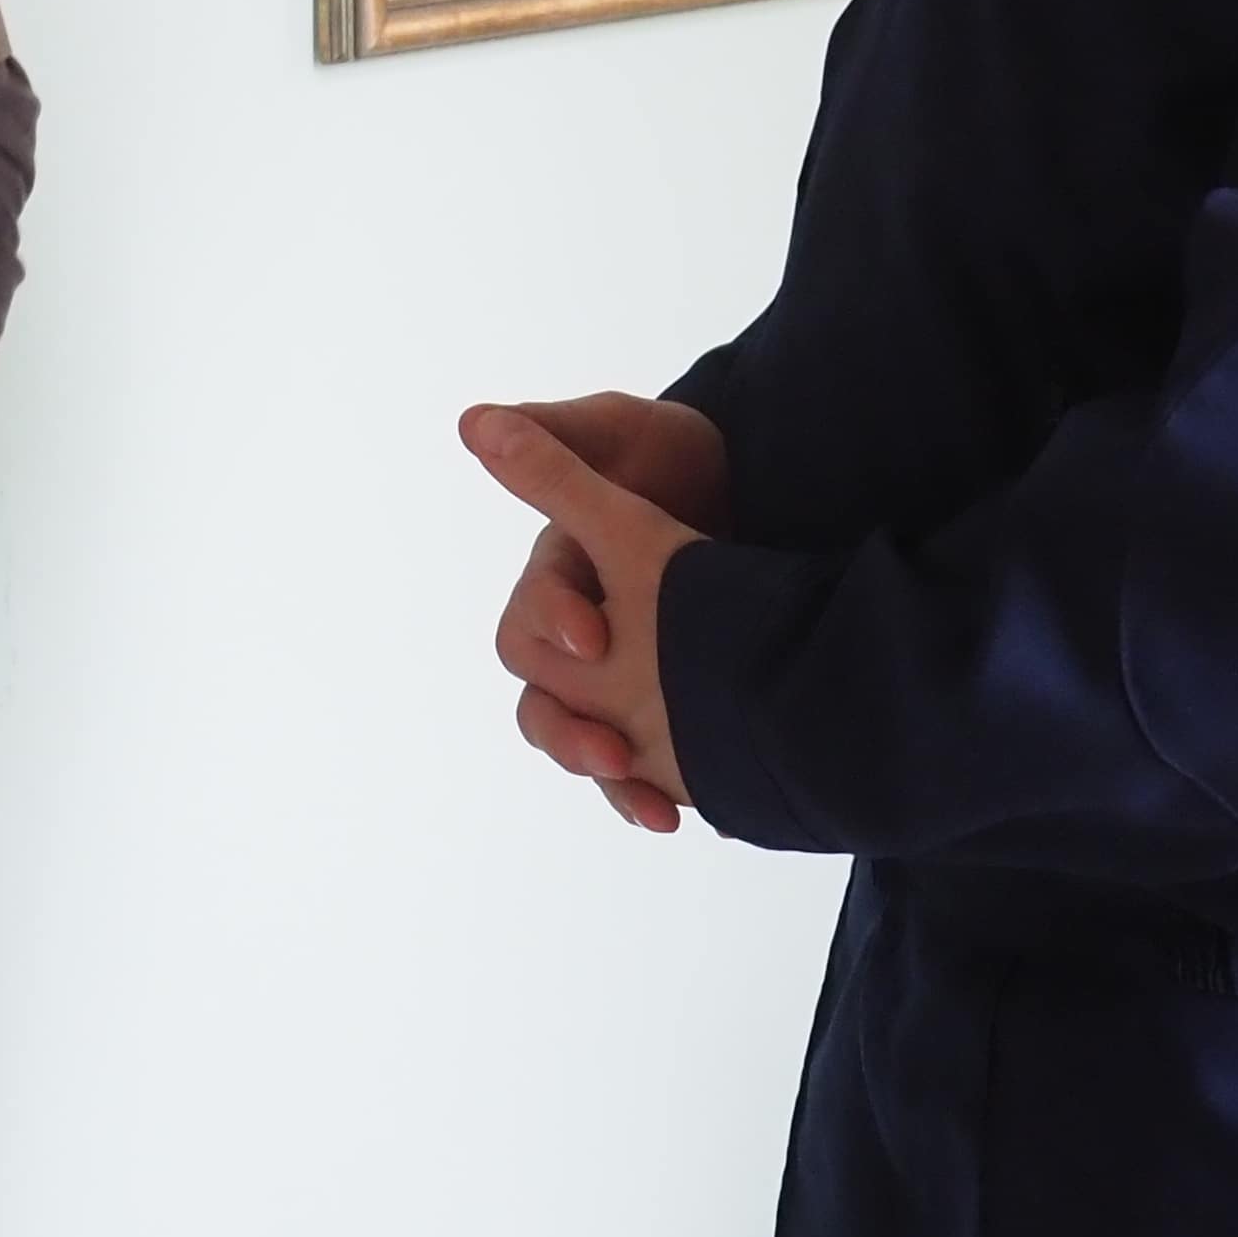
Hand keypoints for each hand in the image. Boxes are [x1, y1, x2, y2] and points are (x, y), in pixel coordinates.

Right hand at [461, 398, 718, 830]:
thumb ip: (558, 440)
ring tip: (635, 785)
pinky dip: (638, 795)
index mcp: (562, 570)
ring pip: (573, 737)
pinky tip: (665, 814)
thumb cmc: (674, 455)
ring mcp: (615, 678)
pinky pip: (628, 770)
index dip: (556, 623)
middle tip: (610, 743)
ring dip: (595, 766)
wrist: (763, 489)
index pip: (535, 609)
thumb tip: (474, 422)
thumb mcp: (620, 433)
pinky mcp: (657, 715)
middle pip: (540, 691)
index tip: (595, 638)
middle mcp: (579, 631)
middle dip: (567, 722)